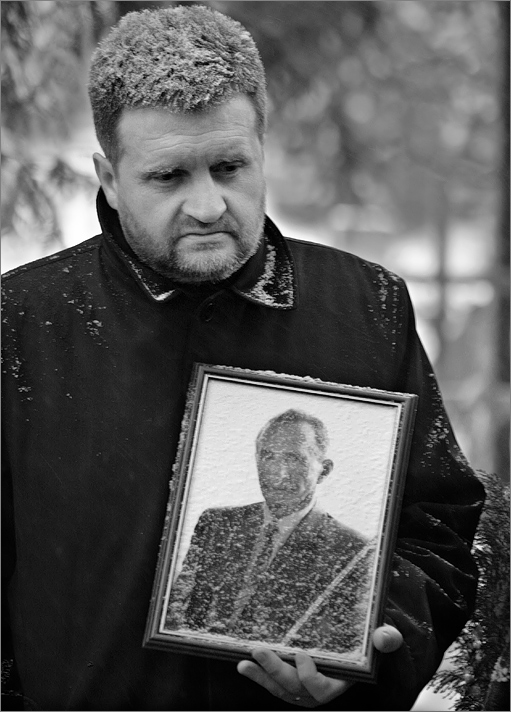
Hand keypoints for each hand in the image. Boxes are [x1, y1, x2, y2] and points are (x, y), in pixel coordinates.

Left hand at [236, 624, 402, 707]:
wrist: (364, 642)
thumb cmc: (372, 640)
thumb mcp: (383, 637)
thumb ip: (386, 638)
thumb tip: (384, 637)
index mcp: (341, 681)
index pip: (321, 689)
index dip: (309, 676)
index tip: (301, 654)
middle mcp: (320, 689)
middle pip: (295, 688)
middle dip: (276, 671)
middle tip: (260, 651)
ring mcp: (304, 686)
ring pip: (280, 688)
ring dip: (261, 676)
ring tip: (244, 662)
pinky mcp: (292, 679)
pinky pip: (274, 683)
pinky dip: (259, 675)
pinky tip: (244, 664)